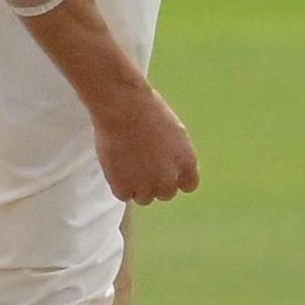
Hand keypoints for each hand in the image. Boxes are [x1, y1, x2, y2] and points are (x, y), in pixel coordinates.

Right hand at [92, 87, 199, 204]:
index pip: (188, 185)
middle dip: (155, 181)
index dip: (175, 177)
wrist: (124, 107)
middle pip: (165, 193)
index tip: (163, 168)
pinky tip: (116, 161)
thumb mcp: (175, 132)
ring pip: (144, 197)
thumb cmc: (147, 111)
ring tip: (127, 159)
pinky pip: (123, 194)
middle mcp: (170, 179)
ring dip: (136, 183)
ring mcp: (147, 187)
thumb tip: (173, 171)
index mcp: (187, 164)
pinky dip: (118, 182)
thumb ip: (177, 156)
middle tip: (140, 160)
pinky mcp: (124, 188)